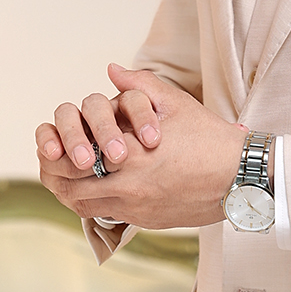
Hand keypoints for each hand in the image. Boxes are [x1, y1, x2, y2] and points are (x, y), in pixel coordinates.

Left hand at [35, 65, 247, 228]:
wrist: (241, 177)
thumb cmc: (210, 139)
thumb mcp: (175, 103)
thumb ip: (139, 84)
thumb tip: (112, 70)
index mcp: (132, 153)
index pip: (74, 157)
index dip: (55, 151)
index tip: (52, 144)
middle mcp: (130, 185)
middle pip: (70, 186)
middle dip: (54, 173)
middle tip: (50, 161)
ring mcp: (137, 207)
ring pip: (83, 206)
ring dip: (69, 192)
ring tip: (66, 178)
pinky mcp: (146, 221)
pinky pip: (105, 217)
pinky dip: (91, 206)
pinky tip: (92, 192)